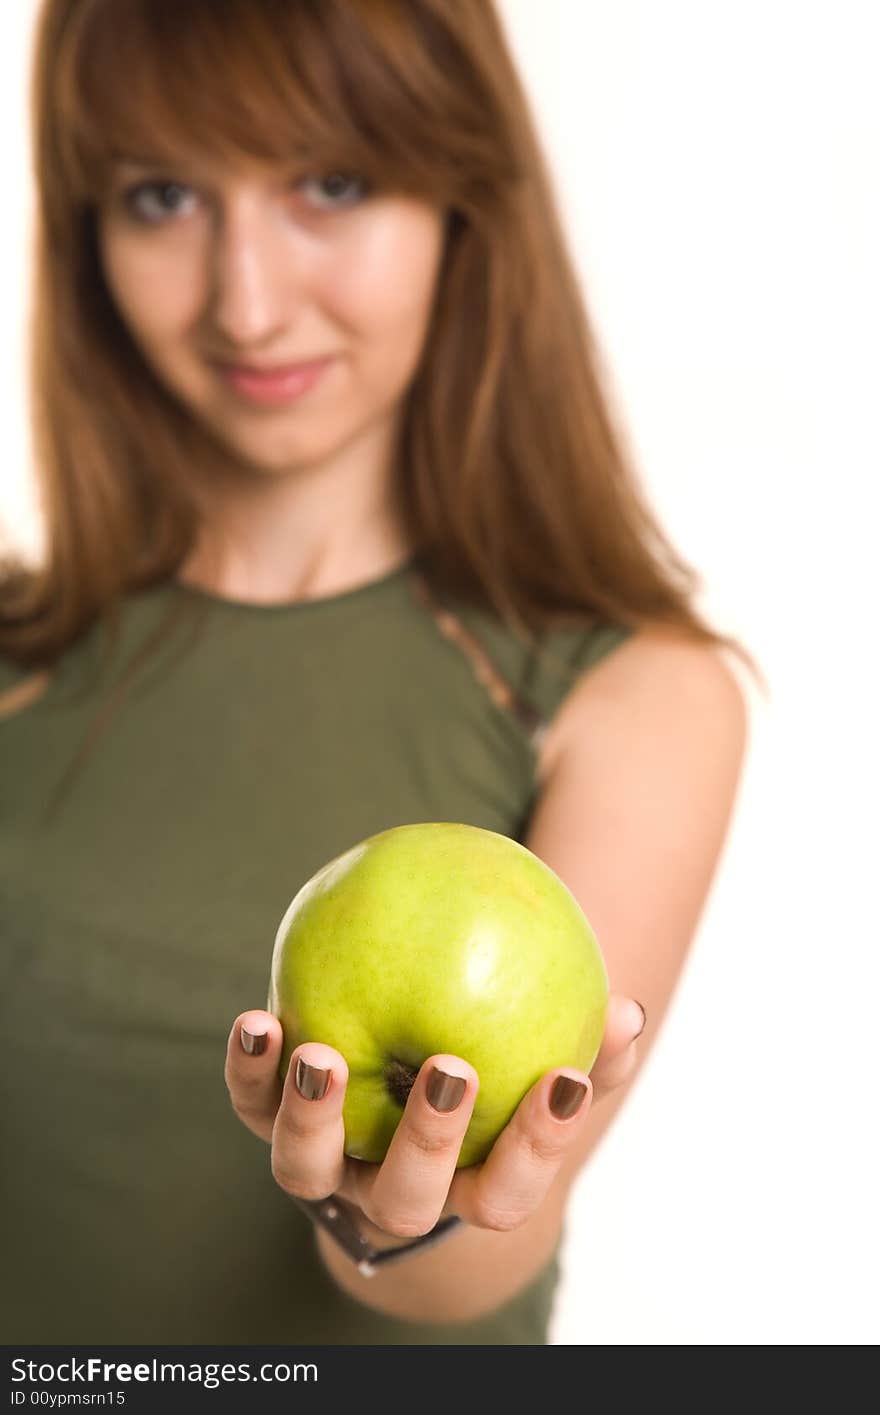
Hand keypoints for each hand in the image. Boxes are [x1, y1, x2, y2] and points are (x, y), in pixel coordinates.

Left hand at [224, 992, 644, 1238]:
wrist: (388, 1088)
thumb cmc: (490, 1076)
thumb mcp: (537, 1064)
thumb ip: (584, 1049)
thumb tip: (629, 1011)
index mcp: (460, 1188)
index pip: (505, 1190)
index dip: (537, 1144)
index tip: (562, 1079)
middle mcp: (389, 1191)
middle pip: (405, 1198)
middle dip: (427, 1141)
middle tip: (450, 1069)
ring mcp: (324, 1165)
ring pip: (306, 1168)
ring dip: (312, 1115)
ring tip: (321, 1055)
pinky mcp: (270, 1122)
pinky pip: (251, 1103)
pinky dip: (250, 1068)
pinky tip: (260, 1019)